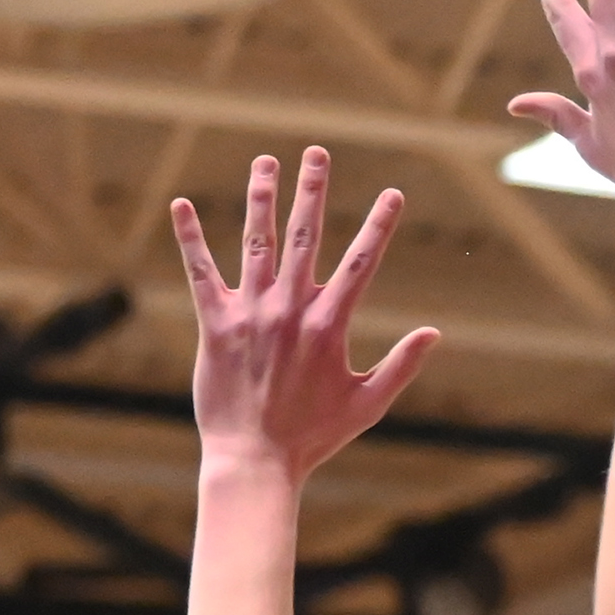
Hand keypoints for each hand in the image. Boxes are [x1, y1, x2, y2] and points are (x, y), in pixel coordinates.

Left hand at [170, 153, 438, 482]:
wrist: (256, 461)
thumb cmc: (313, 437)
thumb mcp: (368, 405)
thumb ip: (401, 366)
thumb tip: (434, 334)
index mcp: (328, 325)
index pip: (361, 263)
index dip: (379, 225)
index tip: (393, 193)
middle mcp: (290, 310)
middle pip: (304, 236)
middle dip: (312, 191)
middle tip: (316, 153)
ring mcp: (251, 314)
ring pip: (255, 243)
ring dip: (261, 198)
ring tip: (265, 162)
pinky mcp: (216, 326)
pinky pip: (201, 273)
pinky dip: (190, 238)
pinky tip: (180, 205)